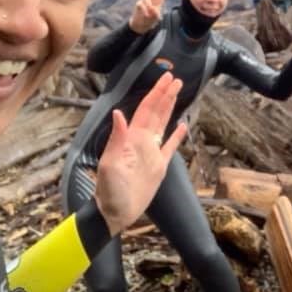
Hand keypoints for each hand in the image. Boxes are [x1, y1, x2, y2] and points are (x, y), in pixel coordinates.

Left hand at [94, 72, 186, 235]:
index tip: (166, 78)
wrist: (115, 213)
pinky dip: (176, 135)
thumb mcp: (109, 165)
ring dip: (170, 107)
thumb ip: (116, 139)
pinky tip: (182, 125)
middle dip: (165, 94)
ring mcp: (151, 153)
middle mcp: (142, 141)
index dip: (157, 93)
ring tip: (177, 92)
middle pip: (156, 112)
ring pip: (163, 124)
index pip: (146, 109)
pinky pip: (170, 146)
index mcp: (131, 138)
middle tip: (176, 78)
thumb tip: (119, 113)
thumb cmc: (109, 191)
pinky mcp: (159, 166)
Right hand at [128, 0, 175, 33]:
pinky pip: (142, 6)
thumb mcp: (156, 18)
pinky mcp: (138, 4)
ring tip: (149, 15)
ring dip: (149, 8)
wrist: (140, 25)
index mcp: (159, 0)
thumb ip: (155, 13)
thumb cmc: (150, 20)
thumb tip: (151, 9)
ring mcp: (144, 0)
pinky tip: (145, 16)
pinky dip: (145, 12)